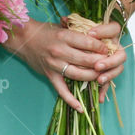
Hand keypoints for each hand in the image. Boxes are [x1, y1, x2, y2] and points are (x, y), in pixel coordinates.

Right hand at [7, 19, 126, 109]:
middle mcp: (59, 50)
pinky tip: (81, 108)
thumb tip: (99, 36)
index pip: (88, 43)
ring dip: (92, 77)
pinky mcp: (50, 75)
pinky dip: (71, 100)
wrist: (24, 39)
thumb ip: (79, 31)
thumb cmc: (46, 31)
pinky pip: (61, 90)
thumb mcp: (62, 26)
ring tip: (101, 78)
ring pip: (78, 74)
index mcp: (64, 36)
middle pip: (86, 60)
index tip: (108, 50)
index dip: (101, 47)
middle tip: (109, 64)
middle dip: (100, 63)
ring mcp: (54, 64)